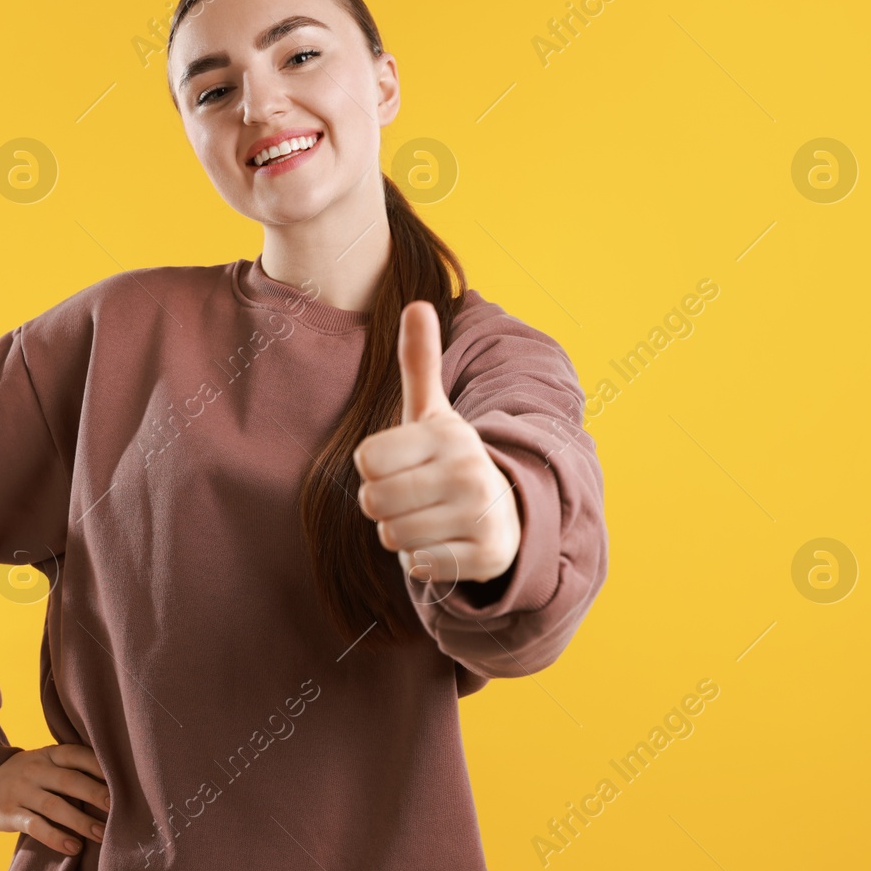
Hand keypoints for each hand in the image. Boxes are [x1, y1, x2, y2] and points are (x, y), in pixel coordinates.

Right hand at [0, 744, 109, 855]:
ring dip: (81, 821)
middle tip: (119, 809)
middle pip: (71, 781)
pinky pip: (35, 826)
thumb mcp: (42, 761)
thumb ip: (68, 768)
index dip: (101, 766)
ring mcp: (22, 791)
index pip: (78, 755)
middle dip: (96, 794)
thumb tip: (111, 782)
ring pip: (55, 805)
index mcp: (48, 754)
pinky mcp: (9, 813)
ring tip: (102, 834)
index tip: (124, 779)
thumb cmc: (22, 774)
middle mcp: (36, 769)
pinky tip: (73, 847)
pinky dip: (55, 837)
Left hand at [352, 300, 520, 586]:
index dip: (373, 467)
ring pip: (393, 537)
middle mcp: (467, 470)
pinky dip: (424, 562)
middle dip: (383, 505)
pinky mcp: (486, 556)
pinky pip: (420, 567)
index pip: (364, 459)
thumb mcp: (432, 412)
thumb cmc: (447, 459)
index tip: (401, 464)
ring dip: (401, 534)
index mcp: (446, 433)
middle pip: (373, 501)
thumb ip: (419, 362)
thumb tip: (417, 303)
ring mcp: (481, 515)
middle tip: (413, 496)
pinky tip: (446, 544)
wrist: (505, 512)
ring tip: (429, 518)